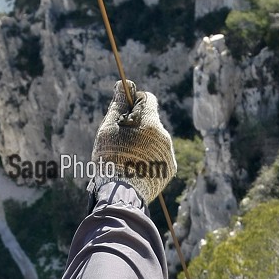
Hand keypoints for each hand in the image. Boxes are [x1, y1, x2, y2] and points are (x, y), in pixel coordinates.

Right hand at [91, 81, 176, 204]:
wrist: (122, 194)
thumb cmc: (112, 158)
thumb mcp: (109, 128)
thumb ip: (118, 104)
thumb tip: (123, 83)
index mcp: (151, 122)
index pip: (147, 99)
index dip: (134, 102)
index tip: (123, 112)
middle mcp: (164, 136)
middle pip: (150, 121)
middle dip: (137, 126)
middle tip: (120, 140)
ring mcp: (168, 154)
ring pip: (154, 140)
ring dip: (142, 143)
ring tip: (126, 158)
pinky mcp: (169, 170)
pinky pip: (158, 157)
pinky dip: (148, 159)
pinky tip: (134, 168)